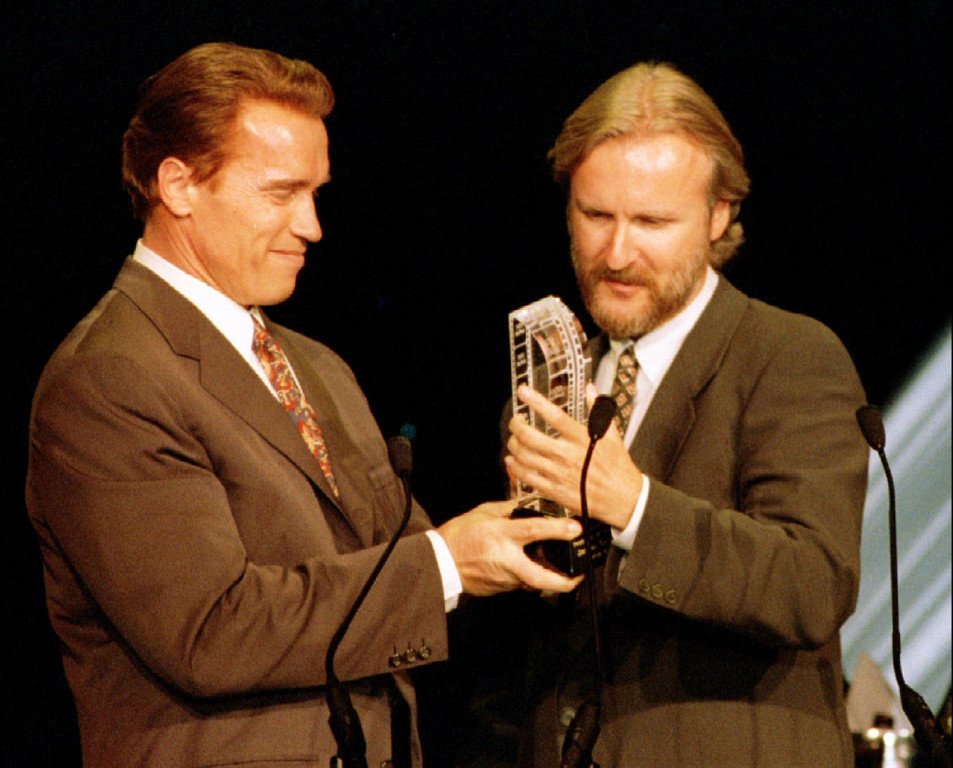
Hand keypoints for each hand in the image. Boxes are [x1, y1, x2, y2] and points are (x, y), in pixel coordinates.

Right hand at [437, 500, 583, 595]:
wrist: (440, 562)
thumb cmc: (460, 535)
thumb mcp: (484, 512)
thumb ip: (509, 509)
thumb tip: (530, 505)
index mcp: (501, 535)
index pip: (534, 531)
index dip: (557, 529)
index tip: (576, 529)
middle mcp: (506, 559)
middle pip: (542, 577)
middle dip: (565, 581)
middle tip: (580, 575)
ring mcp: (504, 578)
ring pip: (535, 582)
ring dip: (550, 577)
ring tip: (562, 568)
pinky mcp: (501, 589)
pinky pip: (522, 582)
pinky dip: (532, 576)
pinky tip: (534, 568)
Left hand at [505, 384, 643, 529]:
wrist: (623, 499)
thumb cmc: (617, 465)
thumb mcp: (612, 435)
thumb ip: (598, 409)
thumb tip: (590, 387)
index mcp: (581, 438)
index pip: (554, 416)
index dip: (536, 402)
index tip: (523, 391)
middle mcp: (567, 455)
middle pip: (530, 437)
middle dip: (516, 426)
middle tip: (515, 422)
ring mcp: (558, 474)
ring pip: (524, 456)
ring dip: (513, 446)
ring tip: (513, 440)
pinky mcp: (554, 490)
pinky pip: (527, 477)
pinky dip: (515, 467)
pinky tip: (512, 461)